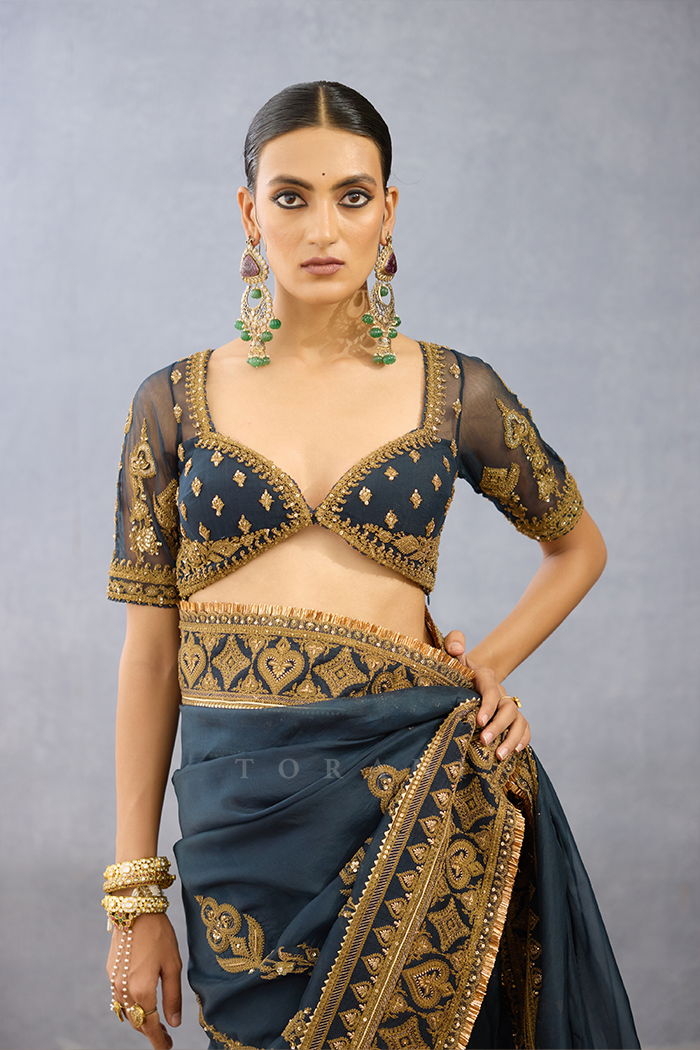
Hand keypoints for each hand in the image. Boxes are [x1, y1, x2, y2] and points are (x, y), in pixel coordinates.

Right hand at [107, 913, 181, 1048]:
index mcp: (142, 991)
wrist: (134, 909)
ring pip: (126, 1012)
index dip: (159, 1040)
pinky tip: (142, 1001)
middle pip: (137, 1022)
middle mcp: (124, 991)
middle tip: (166, 1036)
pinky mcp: (111, 972)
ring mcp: (114, 982)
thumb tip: (174, 1023)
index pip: (150, 1026)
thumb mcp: (173, 965)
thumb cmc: (159, 934)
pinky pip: (119, 998)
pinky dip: (131, 1006)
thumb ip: (172, 996)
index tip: (167, 1048)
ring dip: (140, 1019)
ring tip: (156, 1021)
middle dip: (151, 1031)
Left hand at [443, 630, 530, 759]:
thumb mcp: (450, 655)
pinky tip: (515, 753)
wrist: (462, 677)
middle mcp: (500, 691)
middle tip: (484, 741)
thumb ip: (452, 643)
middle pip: (508, 708)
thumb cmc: (453, 669)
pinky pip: (524, 728)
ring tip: (499, 756)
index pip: (491, 690)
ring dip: (512, 738)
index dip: (488, 706)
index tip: (479, 722)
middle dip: (498, 726)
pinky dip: (523, 739)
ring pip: (519, 721)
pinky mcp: (510, 717)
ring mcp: (506, 705)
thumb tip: (457, 648)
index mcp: (485, 677)